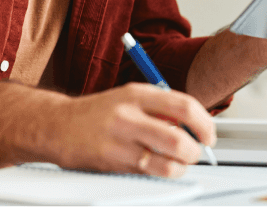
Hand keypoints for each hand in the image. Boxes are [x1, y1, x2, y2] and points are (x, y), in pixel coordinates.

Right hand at [54, 83, 215, 177]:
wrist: (57, 126)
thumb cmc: (98, 113)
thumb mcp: (130, 97)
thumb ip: (161, 107)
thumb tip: (195, 124)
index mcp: (138, 94)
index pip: (184, 106)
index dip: (204, 123)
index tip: (209, 134)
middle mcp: (129, 116)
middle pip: (177, 138)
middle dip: (195, 150)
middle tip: (196, 152)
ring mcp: (119, 141)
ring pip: (166, 162)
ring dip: (181, 167)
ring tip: (180, 163)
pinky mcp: (112, 163)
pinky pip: (148, 173)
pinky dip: (163, 173)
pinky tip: (161, 167)